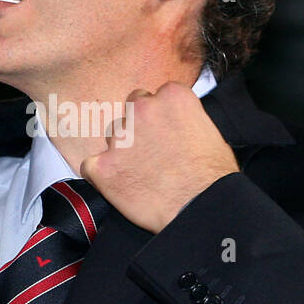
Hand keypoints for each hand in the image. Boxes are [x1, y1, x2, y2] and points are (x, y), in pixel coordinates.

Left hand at [80, 81, 238, 233]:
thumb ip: (187, 118)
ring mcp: (120, 137)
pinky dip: (102, 175)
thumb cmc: (212, 178)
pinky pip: (91, 165)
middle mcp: (143, 109)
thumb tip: (178, 125)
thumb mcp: (212, 133)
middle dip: (139, 127)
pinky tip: (120, 186)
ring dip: (122, 150)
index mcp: (172, 97)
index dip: (160, 116)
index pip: (156, 95)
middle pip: (131, 108)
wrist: (201, 208)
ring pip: (113, 136)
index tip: (165, 131)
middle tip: (152, 152)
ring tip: (141, 173)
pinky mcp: (103, 166)